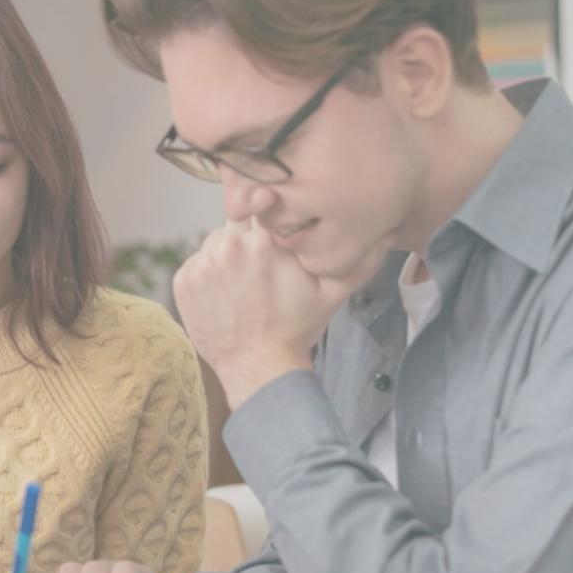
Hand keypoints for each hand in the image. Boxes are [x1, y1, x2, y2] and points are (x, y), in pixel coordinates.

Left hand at [173, 219, 384, 407]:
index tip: (272, 234)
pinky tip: (225, 298)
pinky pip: (195, 265)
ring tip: (243, 287)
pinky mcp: (183, 281)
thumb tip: (389, 232)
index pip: (260, 205)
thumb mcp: (332, 291)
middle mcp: (227, 246)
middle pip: (234, 224)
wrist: (259, 367)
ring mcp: (201, 264)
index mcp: (262, 240)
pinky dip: (206, 277)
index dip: (267, 217)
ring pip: (213, 243)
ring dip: (225, 257)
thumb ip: (358, 257)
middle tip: (260, 271)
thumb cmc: (297, 328)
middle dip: (247, 239)